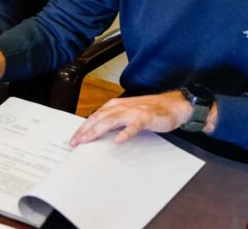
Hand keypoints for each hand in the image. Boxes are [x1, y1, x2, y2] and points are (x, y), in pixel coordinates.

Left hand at [69, 91, 211, 146]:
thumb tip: (99, 132)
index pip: (95, 116)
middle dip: (85, 130)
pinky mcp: (146, 117)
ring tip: (87, 139)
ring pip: (112, 120)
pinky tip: (118, 141)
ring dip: (98, 130)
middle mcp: (122, 106)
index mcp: (116, 105)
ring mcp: (134, 111)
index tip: (74, 139)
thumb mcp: (128, 114)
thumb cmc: (150, 110)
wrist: (173, 104)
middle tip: (75, 142)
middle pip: (100, 118)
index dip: (83, 127)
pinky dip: (125, 132)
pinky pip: (134, 126)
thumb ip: (115, 121)